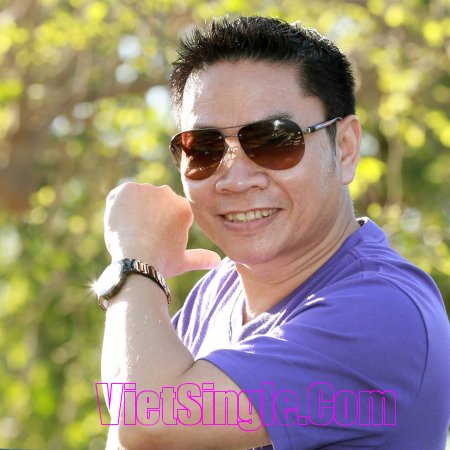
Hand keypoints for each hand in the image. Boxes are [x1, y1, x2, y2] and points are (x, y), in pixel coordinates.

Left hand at [103, 182, 220, 276]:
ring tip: (130, 231)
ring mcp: (147, 189)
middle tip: (140, 236)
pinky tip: (119, 223)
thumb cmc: (162, 263)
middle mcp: (168, 193)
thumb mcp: (184, 261)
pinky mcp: (127, 189)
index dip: (157, 228)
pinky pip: (118, 196)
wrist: (138, 259)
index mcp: (184, 208)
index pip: (167, 213)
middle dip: (147, 215)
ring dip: (132, 211)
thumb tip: (219, 262)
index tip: (153, 241)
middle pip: (153, 203)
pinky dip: (116, 207)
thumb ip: (201, 258)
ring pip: (136, 199)